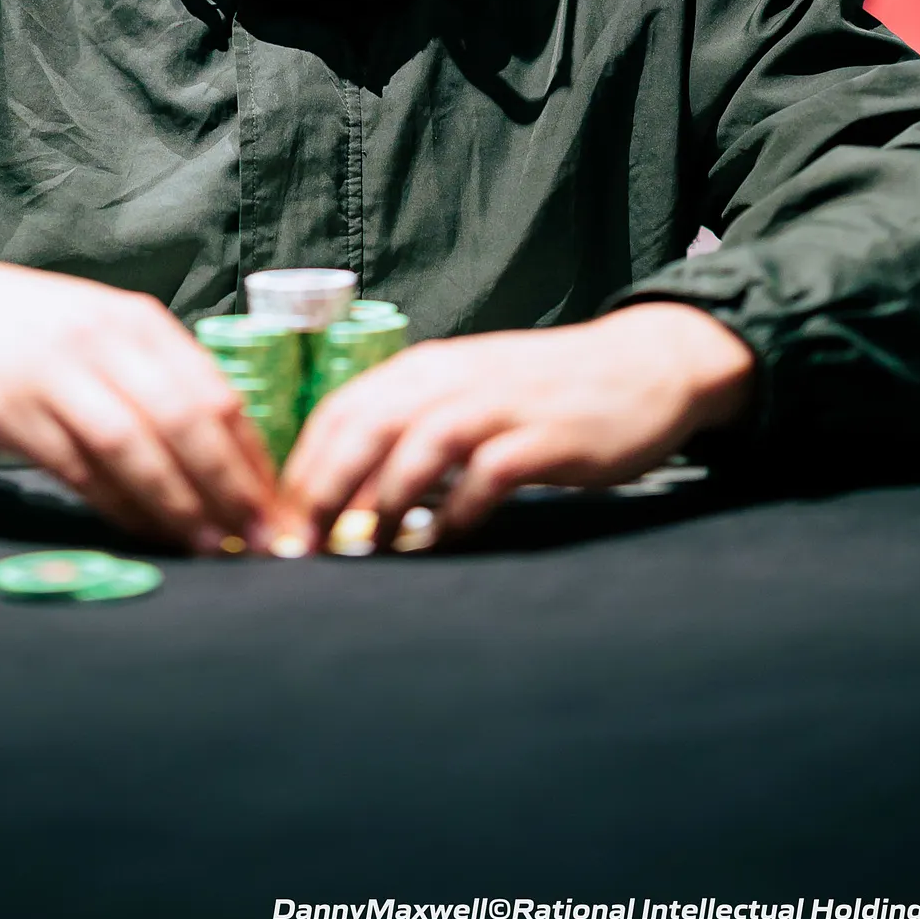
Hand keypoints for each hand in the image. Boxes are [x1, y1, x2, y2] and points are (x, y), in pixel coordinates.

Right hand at [0, 254, 276, 552]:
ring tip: (210, 547)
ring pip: (133, 446)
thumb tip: (224, 453)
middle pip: (183, 420)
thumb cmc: (32, 328)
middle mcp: (105, 341)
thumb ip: (156, 377)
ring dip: (176, 503)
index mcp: (139, 321)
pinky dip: (115, 505)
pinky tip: (142, 533)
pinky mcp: (13, 410)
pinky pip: (77, 468)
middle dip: (229, 486)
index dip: (253, 455)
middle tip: (259, 538)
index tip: (281, 504)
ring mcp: (58, 374)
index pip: (215, 392)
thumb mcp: (103, 331)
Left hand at [275, 304, 755, 551]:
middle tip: (302, 546)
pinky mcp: (544, 438)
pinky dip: (455, 512)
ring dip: (383, 503)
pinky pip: (485, 476)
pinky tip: (440, 543)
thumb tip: (344, 486)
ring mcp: (500, 405)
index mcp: (425, 367)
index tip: (280, 521)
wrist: (639, 368)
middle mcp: (452, 378)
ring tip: (364, 551)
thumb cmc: (541, 391)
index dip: (303, 468)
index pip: (339, 410)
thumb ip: (411, 424)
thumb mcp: (466, 390)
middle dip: (324, 490)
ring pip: (418, 447)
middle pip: (365, 427)